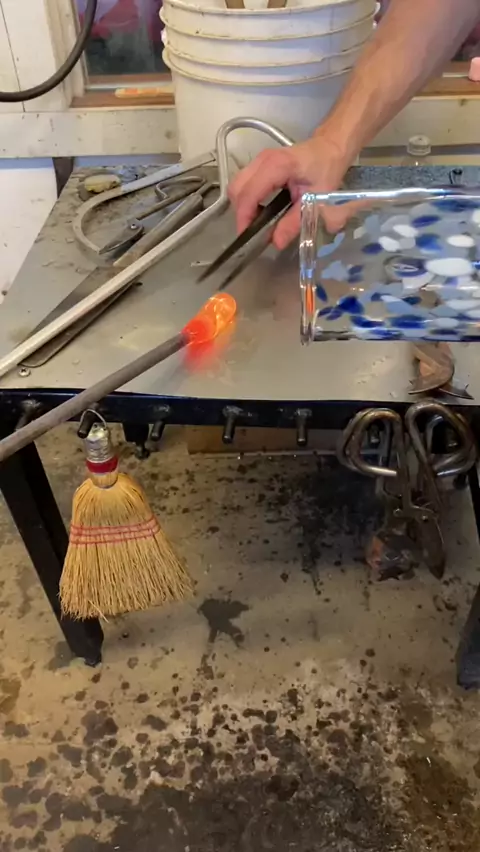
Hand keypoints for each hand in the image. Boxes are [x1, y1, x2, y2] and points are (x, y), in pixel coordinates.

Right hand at [228, 132, 350, 249]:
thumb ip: (294, 222)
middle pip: (237, 189)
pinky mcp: (259, 164)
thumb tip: (276, 242)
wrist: (330, 147)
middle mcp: (262, 160)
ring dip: (243, 207)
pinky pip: (244, 183)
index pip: (248, 194)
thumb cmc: (326, 170)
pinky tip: (261, 211)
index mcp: (276, 166)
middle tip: (253, 232)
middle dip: (241, 213)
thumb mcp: (315, 201)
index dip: (244, 217)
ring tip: (257, 223)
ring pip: (238, 186)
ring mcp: (259, 160)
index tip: (246, 237)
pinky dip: (247, 200)